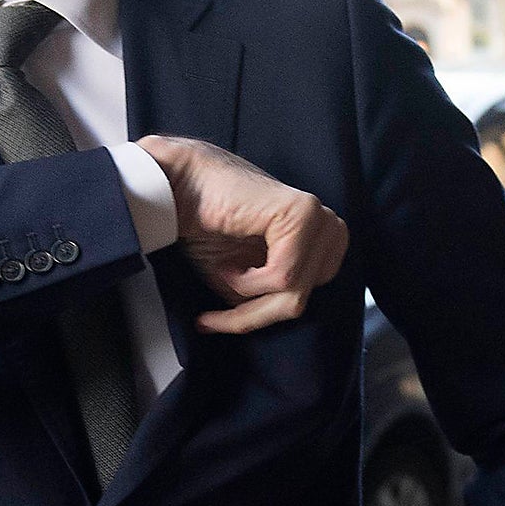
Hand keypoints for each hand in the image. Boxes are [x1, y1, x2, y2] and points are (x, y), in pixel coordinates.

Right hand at [135, 135, 348, 333]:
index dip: (261, 313)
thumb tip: (277, 319)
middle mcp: (326, 226)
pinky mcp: (300, 214)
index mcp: (320, 238)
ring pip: (294, 295)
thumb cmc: (206, 225)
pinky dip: (247, 282)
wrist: (178, 186)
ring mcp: (317, 218)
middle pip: (300, 300)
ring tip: (222, 273)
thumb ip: (270, 296)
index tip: (225, 317)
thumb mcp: (245, 277)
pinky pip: (283, 277)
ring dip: (247, 297)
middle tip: (214, 313)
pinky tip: (226, 266)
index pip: (306, 297)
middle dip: (253, 313)